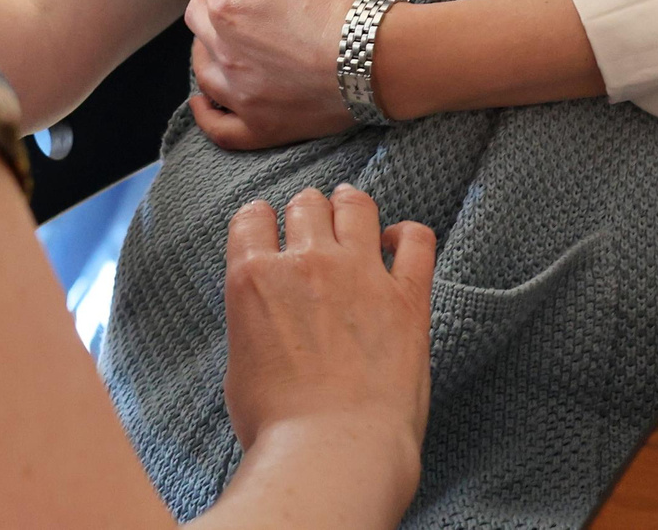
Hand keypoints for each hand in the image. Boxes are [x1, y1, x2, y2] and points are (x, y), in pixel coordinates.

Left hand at [187, 0, 368, 150]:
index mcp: (226, 3)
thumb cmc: (343, 2)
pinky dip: (207, 112)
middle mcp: (223, 51)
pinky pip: (219, 126)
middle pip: (199, 11)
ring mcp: (240, 93)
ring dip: (206, 43)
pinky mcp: (261, 125)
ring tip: (220, 30)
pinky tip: (204, 101)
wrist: (382, 60)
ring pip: (203, 67)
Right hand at [222, 183, 433, 516]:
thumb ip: (254, 323)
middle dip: (308, 212)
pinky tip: (399, 243)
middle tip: (315, 227)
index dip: (261, 221)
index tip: (270, 230)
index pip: (252, 217)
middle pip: (306, 204)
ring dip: (351, 206)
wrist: (331, 452)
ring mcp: (360, 273)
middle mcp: (306, 263)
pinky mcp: (407, 295)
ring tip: (353, 214)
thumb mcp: (240, 366)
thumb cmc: (278, 428)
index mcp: (254, 279)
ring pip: (356, 205)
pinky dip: (408, 234)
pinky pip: (417, 239)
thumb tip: (268, 316)